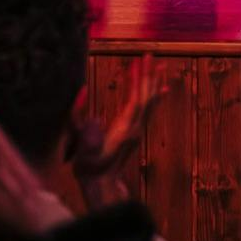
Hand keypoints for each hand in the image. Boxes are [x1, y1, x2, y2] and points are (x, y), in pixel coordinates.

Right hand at [70, 56, 159, 189]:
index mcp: (125, 128)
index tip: (139, 60)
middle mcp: (137, 127)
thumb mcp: (80, 146)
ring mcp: (138, 130)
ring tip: (161, 66)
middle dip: (148, 75)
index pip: (136, 98)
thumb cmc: (90, 168)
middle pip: (147, 96)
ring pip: (150, 102)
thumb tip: (82, 95)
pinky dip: (154, 96)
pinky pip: (148, 109)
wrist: (102, 186)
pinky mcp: (136, 132)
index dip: (139, 79)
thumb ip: (79, 122)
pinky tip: (160, 89)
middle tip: (150, 54)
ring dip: (154, 83)